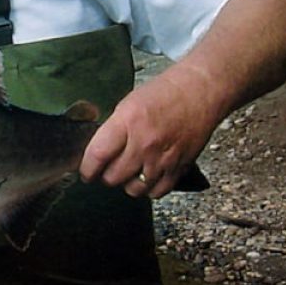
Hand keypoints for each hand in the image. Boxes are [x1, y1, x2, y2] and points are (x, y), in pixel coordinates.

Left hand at [79, 68, 218, 198]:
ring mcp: (163, 158)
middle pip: (114, 177)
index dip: (87, 168)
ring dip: (126, 183)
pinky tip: (146, 177)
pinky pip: (157, 192)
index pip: (98, 155)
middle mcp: (144, 143)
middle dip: (105, 176)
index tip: (85, 172)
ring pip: (134, 188)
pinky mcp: (180, 168)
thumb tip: (96, 152)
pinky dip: (148, 189)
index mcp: (128, 122)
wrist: (200, 92)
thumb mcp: (128, 103)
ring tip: (127, 172)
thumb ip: (112, 129)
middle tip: (106, 169)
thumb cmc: (163, 93)